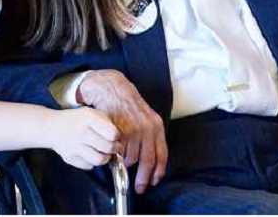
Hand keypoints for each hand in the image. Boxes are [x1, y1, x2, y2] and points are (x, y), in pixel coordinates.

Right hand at [48, 107, 122, 170]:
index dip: (117, 137)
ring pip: (99, 160)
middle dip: (115, 149)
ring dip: (106, 158)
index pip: (112, 133)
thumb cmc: (76, 119)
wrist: (52, 127)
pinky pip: (88, 166)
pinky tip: (91, 154)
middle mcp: (81, 132)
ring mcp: (74, 146)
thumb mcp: (92, 113)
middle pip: (107, 148)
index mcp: (88, 118)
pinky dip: (93, 162)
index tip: (116, 136)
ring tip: (105, 152)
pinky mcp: (69, 158)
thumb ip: (107, 123)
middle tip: (115, 147)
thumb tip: (120, 137)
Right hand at [77, 69, 166, 193]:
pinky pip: (119, 151)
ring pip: (131, 158)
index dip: (158, 171)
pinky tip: (116, 152)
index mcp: (157, 126)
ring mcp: (132, 129)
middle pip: (148, 160)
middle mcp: (147, 128)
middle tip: (140, 187)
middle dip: (143, 178)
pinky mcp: (119, 130)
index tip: (154, 182)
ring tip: (124, 160)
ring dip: (127, 163)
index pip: (161, 154)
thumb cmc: (131, 108)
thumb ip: (152, 138)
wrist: (115, 90)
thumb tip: (153, 164)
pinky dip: (117, 156)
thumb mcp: (148, 119)